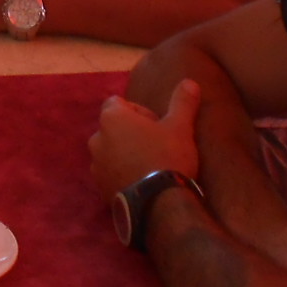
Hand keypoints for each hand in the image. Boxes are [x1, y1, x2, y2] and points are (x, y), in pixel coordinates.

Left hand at [89, 80, 202, 198]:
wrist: (158, 205)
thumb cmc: (167, 157)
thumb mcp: (180, 127)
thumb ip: (182, 102)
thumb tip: (190, 81)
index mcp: (111, 118)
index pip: (118, 103)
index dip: (137, 111)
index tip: (156, 125)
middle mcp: (96, 139)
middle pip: (113, 127)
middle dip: (131, 133)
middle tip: (156, 145)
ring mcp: (95, 165)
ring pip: (110, 151)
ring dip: (124, 154)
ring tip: (149, 166)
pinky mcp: (99, 188)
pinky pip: (109, 173)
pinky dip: (121, 174)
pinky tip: (142, 182)